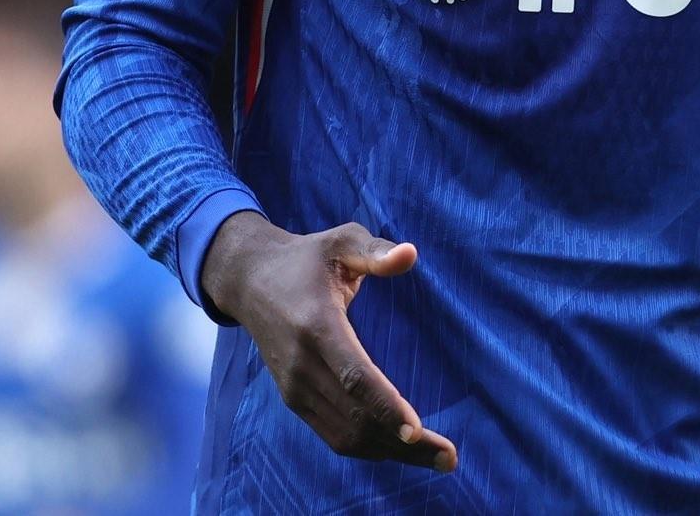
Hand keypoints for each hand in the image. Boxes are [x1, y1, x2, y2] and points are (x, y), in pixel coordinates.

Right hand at [201, 212, 457, 471]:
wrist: (250, 280)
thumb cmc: (306, 258)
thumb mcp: (340, 241)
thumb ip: (374, 250)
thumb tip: (410, 254)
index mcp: (317, 326)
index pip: (354, 377)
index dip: (386, 406)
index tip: (417, 430)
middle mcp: (303, 365)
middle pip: (356, 417)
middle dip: (404, 443)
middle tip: (449, 456)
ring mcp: (295, 387)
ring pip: (346, 435)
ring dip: (391, 452)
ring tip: (436, 458)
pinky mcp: (294, 399)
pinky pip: (334, 434)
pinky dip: (369, 447)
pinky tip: (401, 448)